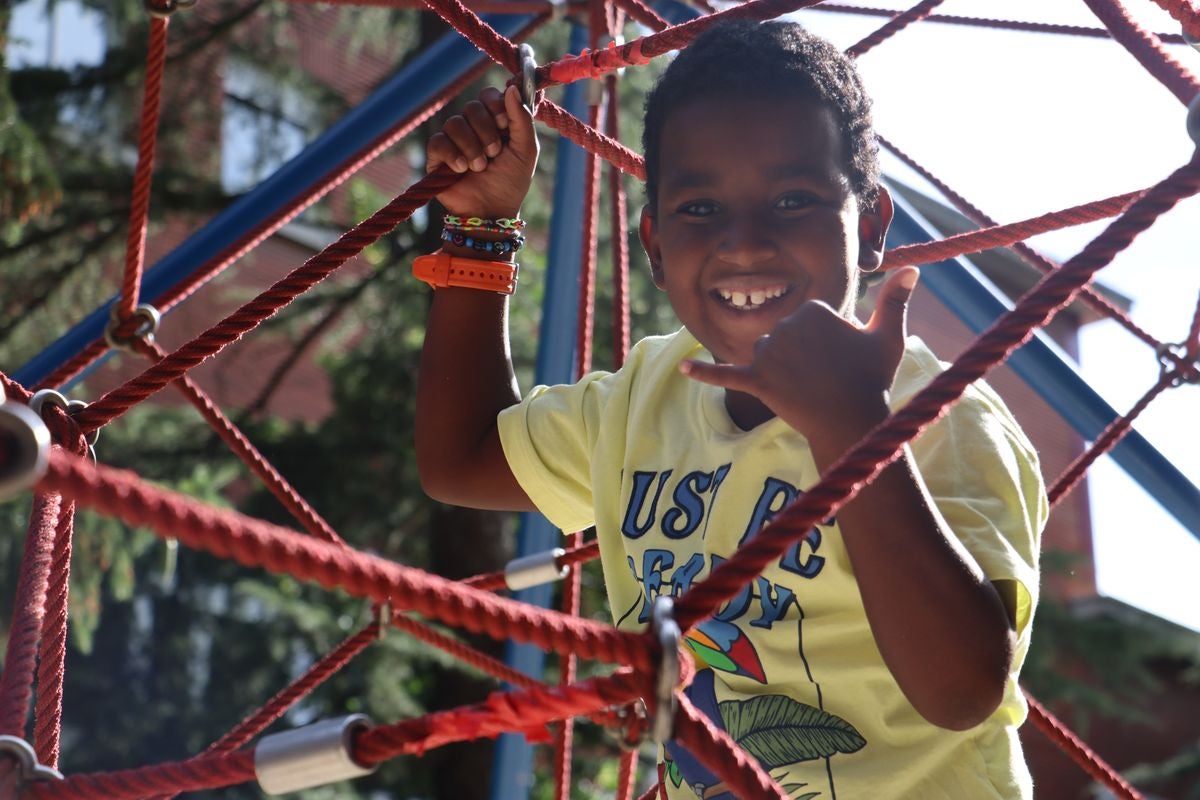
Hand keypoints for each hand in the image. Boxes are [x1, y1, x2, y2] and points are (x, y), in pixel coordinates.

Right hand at [427, 85, 538, 218]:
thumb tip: (511, 87)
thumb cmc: (511, 183)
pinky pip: (438, 141)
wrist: (491, 212)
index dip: (495, 106)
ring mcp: (453, 140)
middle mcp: (473, 127)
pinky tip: (461, 169)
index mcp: (494, 122)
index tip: (504, 124)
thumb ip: (522, 119)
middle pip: (472, 107)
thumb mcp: (526, 150)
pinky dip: (452, 155)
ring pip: (454, 123)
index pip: (488, 95)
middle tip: (494, 153)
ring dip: (472, 147)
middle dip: (486, 132)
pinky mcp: (437, 156)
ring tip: (479, 167)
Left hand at [680, 268, 919, 441]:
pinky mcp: (756, 380)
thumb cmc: (872, 379)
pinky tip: (682, 370)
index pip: (808, 320)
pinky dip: (704, 374)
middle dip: (801, 357)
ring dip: (780, 369)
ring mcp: (768, 354)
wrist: (853, 422)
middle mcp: (785, 325)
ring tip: (806, 387)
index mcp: (811, 308)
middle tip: (827, 377)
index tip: (841, 359)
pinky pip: (726, 374)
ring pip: (766, 354)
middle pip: (785, 337)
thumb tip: (914, 268)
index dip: (826, 343)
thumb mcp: (887, 336)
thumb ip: (895, 300)